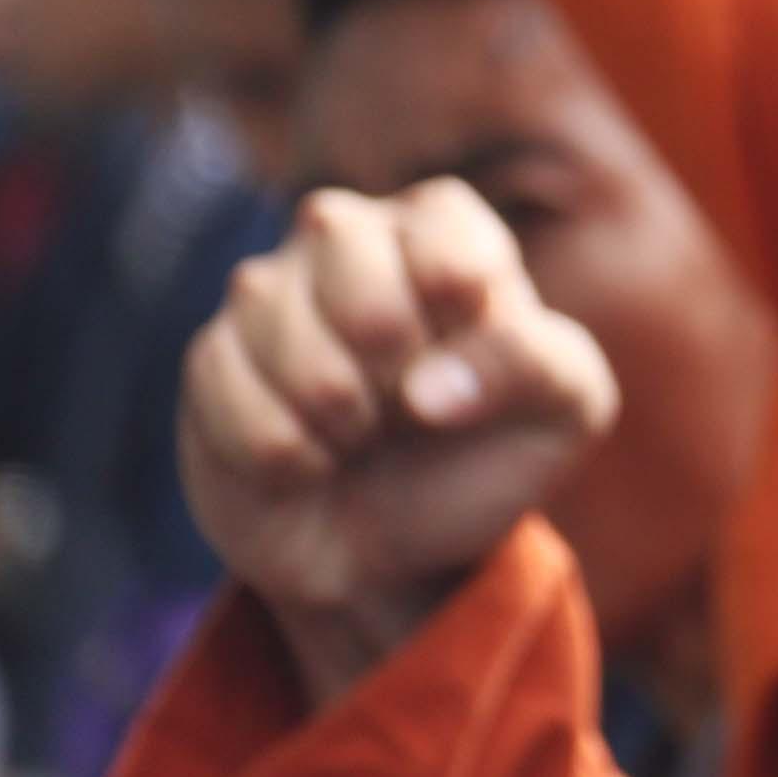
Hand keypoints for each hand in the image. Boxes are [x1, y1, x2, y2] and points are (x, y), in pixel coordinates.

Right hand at [179, 179, 617, 705]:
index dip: (463, 315)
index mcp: (444, 224)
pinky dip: (282, 450)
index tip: (472, 354)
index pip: (444, 233)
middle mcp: (350, 233)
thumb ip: (534, 364)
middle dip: (392, 361)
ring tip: (364, 435)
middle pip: (351, 262)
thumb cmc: (489, 453)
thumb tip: (427, 388)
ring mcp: (270, 289)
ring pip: (280, 325)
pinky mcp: (213, 355)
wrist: (399, 552)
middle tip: (411, 404)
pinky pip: (228, 388)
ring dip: (339, 414)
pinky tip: (311, 461)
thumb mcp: (564, 408)